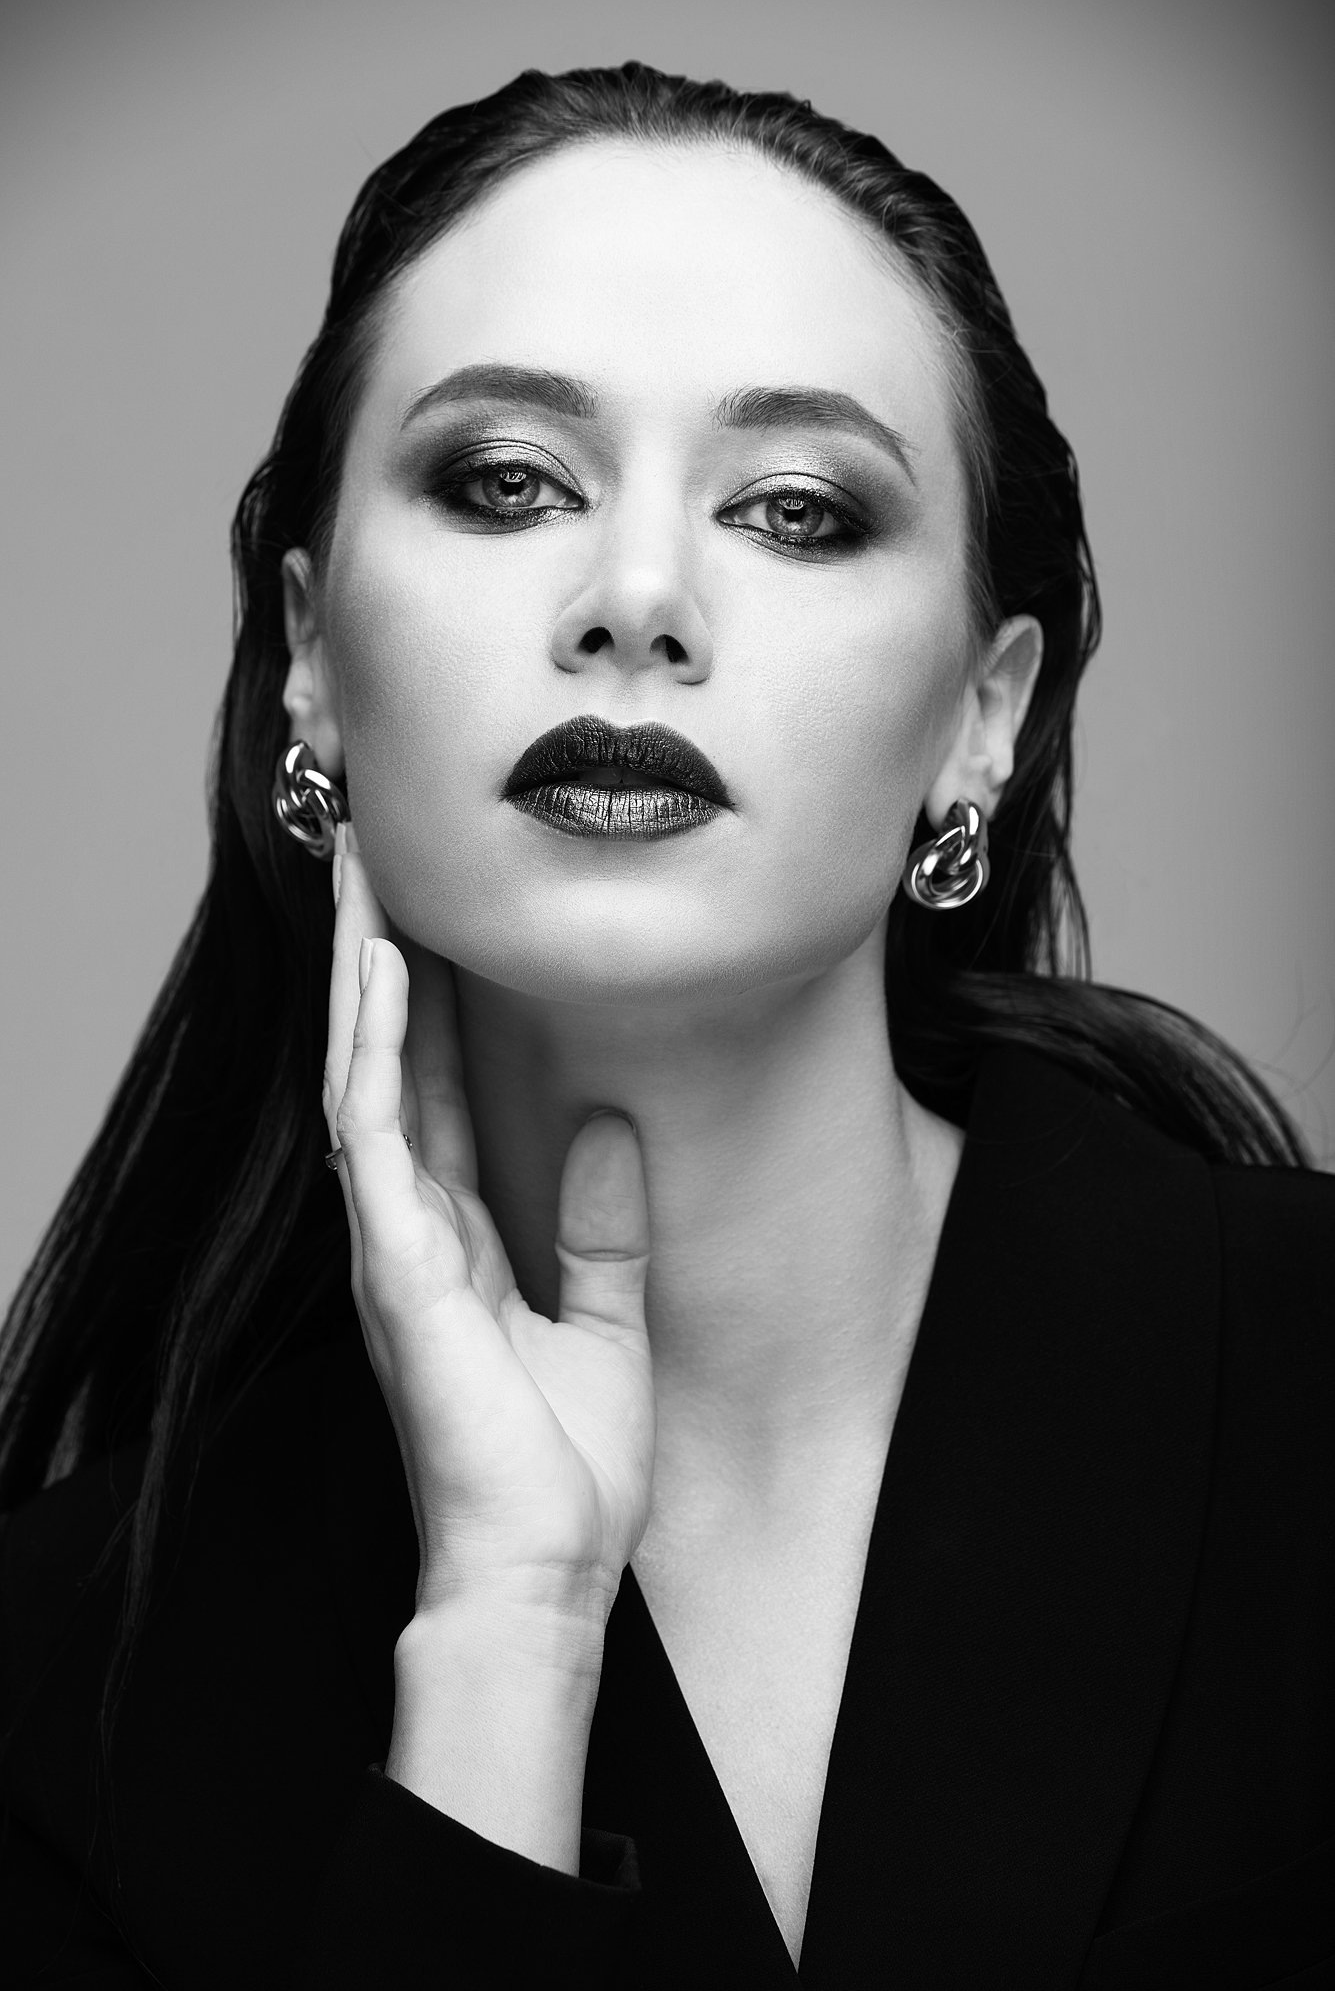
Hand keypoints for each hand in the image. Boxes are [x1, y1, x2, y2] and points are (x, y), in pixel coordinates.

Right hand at [324, 825, 654, 1631]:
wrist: (545, 1569)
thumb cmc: (568, 1471)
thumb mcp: (608, 1322)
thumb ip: (603, 1225)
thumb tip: (606, 1123)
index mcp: (460, 1238)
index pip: (437, 1087)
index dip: (433, 998)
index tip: (440, 910)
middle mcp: (414, 1224)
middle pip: (387, 1060)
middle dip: (379, 957)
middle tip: (377, 855)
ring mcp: (397, 1240)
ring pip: (364, 1070)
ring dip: (362, 971)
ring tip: (364, 869)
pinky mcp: (398, 1262)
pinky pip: (376, 1128)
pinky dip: (378, 1043)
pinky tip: (383, 968)